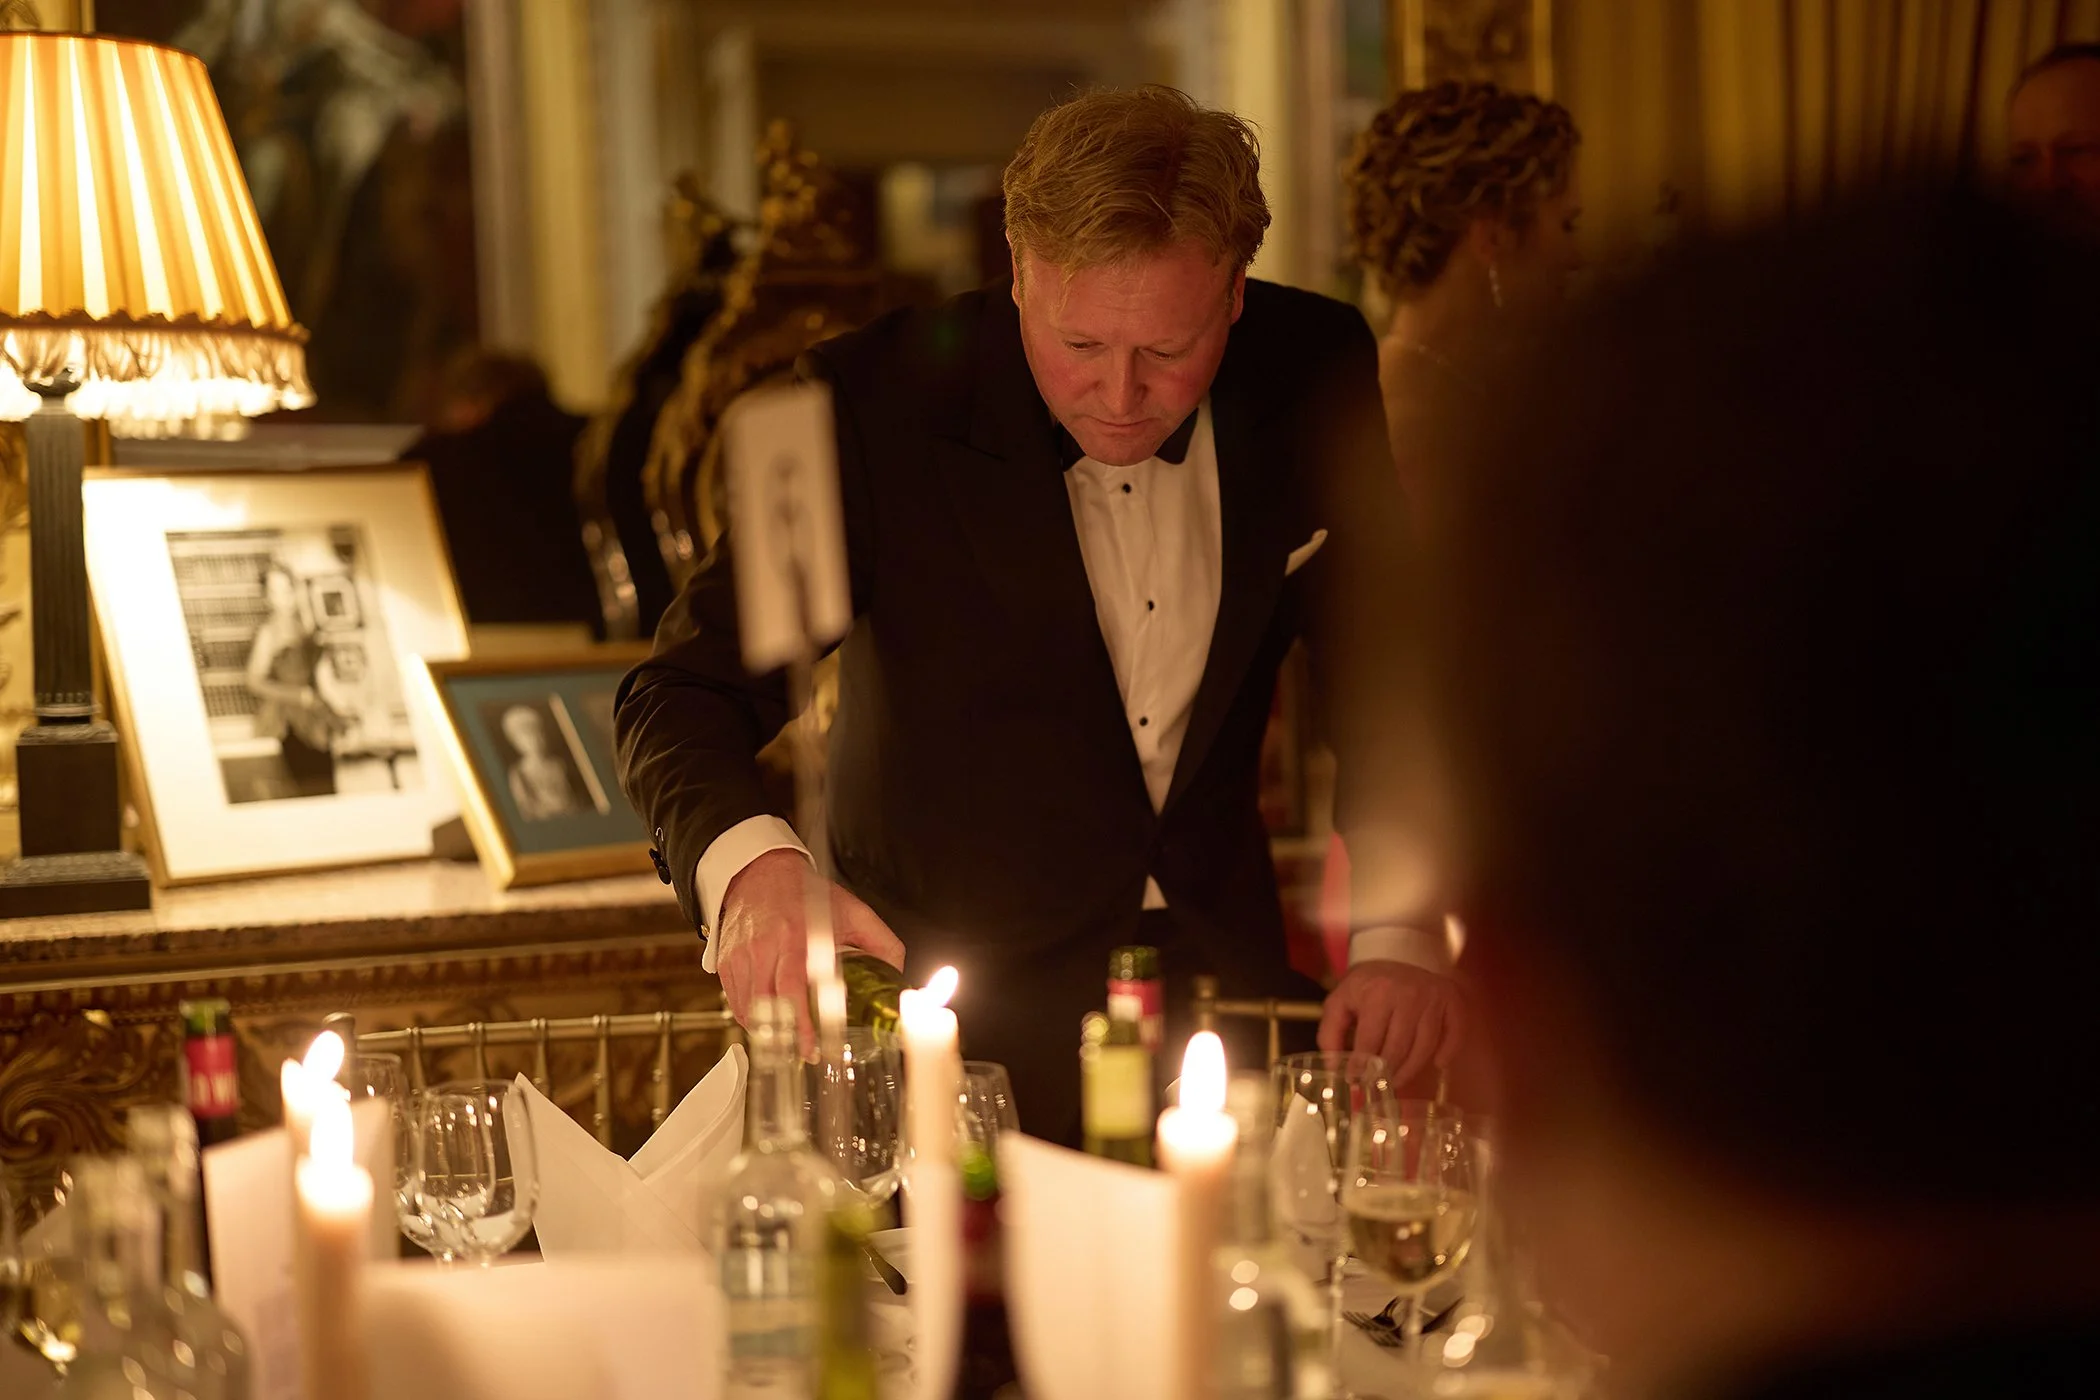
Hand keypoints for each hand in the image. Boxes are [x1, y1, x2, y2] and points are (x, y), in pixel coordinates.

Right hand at [716, 848, 905, 1053]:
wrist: (760, 872)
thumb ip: (880, 943)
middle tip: (807, 1053)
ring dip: (770, 1031)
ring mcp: (740, 957)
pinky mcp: (726, 962)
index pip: (792, 989)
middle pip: (767, 1007)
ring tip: (791, 1040)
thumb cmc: (806, 893)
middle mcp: (763, 948)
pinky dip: (753, 1018)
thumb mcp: (853, 911)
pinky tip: (772, 1021)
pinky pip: (736, 1002)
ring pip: (749, 1009)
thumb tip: (898, 976)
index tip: (813, 1047)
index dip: (800, 1024)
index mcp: (795, 937)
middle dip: (787, 1037)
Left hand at [1318, 961, 1465, 1087]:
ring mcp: (1432, 997)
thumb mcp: (1340, 1001)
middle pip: (1398, 1049)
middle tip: (1377, 1085)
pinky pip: (1454, 1034)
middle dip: (1385, 1074)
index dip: (1361, 1067)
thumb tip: (1333, 1069)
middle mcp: (1407, 995)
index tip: (1355, 1081)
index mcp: (1376, 994)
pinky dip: (1448, 1053)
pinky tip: (1438, 1064)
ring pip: (1424, 1048)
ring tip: (1397, 1080)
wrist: (1397, 954)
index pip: (1369, 1042)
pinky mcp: (1451, 1000)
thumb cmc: (1367, 985)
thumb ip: (1330, 1034)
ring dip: (1410, 1071)